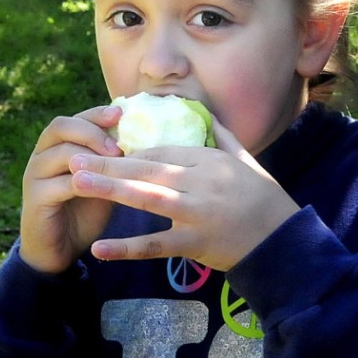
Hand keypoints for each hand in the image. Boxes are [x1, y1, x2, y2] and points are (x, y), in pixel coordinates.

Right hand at [19, 105, 122, 273]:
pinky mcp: (34, 199)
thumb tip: (145, 138)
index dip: (97, 114)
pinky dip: (83, 183)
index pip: (75, 119)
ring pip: (60, 153)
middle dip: (92, 131)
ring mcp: (34, 176)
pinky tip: (103, 187)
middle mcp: (41, 156)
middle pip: (61, 127)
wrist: (59, 249)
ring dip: (90, 156)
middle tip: (118, 146)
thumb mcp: (103, 181)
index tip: (121, 113)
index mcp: (56, 146)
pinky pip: (58, 185)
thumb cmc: (84, 212)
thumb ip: (112, 161)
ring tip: (115, 164)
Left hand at [68, 118, 299, 271]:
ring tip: (78, 183)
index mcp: (210, 161)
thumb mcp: (245, 159)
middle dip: (108, 164)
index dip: (129, 153)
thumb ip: (221, 134)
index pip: (161, 152)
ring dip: (110, 190)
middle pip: (147, 170)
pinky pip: (156, 246)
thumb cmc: (263, 198)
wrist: (284, 242)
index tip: (103, 151)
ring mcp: (197, 214)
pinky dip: (126, 248)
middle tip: (73, 158)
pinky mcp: (195, 244)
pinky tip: (99, 248)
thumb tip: (201, 109)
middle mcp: (201, 183)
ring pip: (147, 200)